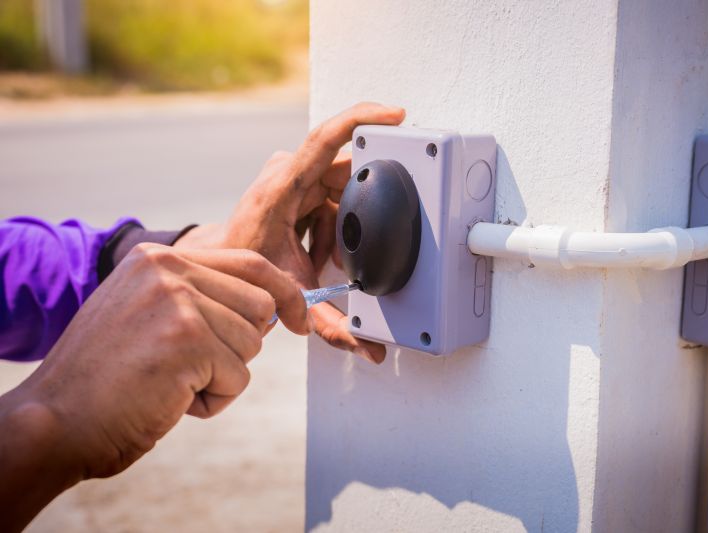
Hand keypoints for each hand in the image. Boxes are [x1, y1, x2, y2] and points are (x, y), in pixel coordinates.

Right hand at [0, 243, 308, 529]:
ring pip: (251, 345)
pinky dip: (212, 400)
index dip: (284, 294)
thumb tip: (270, 309)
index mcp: (160, 258)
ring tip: (170, 383)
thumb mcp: (147, 313)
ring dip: (221, 377)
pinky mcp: (188, 340)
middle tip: (188, 367)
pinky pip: (237, 379)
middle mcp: (169, 269)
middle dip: (237, 348)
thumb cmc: (105, 377)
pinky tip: (170, 400)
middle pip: (259, 306)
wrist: (55, 420)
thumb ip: (200, 298)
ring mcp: (178, 301)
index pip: (250, 264)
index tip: (298, 320)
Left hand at [178, 102, 405, 363]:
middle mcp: (285, 172)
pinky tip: (316, 249)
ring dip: (343, 224)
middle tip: (342, 249)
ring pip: (342, 188)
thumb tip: (370, 349)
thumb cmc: (247, 274)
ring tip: (319, 257)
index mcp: (281, 189)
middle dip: (357, 212)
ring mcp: (290, 171)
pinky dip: (335, 223)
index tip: (396, 116)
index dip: (363, 120)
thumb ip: (331, 325)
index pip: (326, 140)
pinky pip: (333, 193)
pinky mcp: (296, 177)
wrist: (220, 268)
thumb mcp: (293, 298)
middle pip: (345, 174)